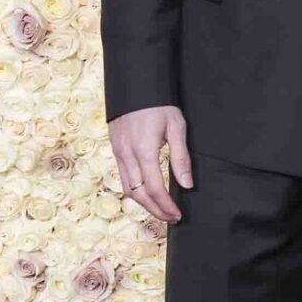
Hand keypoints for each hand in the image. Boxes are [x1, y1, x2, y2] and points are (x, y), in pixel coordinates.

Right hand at [108, 105, 191, 222]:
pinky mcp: (115, 148)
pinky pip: (122, 177)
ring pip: (127, 188)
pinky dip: (135, 190)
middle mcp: (127, 154)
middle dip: (154, 210)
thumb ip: (181, 158)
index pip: (154, 188)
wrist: (135, 84)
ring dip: (143, 203)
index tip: (177, 214)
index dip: (166, 205)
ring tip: (160, 209)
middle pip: (138, 194)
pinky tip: (147, 193)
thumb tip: (187, 184)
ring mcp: (118, 152)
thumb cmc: (159, 104)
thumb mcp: (176, 127)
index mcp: (144, 150)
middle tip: (171, 217)